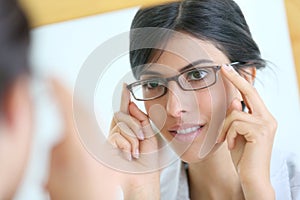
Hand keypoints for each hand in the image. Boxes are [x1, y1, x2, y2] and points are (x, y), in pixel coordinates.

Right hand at [108, 83, 159, 199]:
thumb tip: (130, 105)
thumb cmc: (147, 159)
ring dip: (133, 139)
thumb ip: (141, 119)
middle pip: (121, 114)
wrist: (143, 177)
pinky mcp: (105, 146)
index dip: (124, 96)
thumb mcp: (149, 135)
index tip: (125, 85)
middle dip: (135, 124)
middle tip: (142, 139)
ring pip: (120, 125)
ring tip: (135, 152)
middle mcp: (117, 131)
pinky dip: (127, 146)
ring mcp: (110, 139)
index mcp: (129, 128)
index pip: (125, 110)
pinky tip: (128, 156)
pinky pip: (116, 136)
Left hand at [218, 64, 276, 198]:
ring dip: (224, 128)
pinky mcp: (261, 132)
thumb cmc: (244, 157)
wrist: (252, 177)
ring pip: (235, 114)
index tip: (228, 69)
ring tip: (224, 141)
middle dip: (235, 78)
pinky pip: (235, 124)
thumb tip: (234, 102)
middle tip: (223, 67)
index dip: (240, 80)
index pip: (251, 94)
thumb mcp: (237, 135)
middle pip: (250, 92)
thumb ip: (237, 119)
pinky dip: (227, 135)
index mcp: (263, 118)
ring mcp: (266, 124)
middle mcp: (268, 118)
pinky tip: (230, 146)